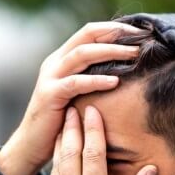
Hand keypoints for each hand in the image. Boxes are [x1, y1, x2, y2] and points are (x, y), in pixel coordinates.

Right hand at [0, 22, 142, 174]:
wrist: (32, 145)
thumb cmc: (60, 123)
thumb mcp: (77, 95)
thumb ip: (92, 79)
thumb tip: (126, 72)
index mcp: (62, 59)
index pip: (89, 33)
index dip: (114, 29)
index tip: (140, 33)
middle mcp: (55, 62)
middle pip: (87, 36)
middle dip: (116, 35)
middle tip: (142, 40)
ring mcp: (50, 77)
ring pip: (82, 54)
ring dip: (111, 52)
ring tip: (134, 55)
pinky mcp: (49, 95)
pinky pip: (76, 82)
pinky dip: (96, 80)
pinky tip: (115, 81)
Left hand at [45, 106, 157, 174]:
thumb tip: (151, 168)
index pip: (93, 154)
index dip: (93, 130)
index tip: (92, 111)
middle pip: (70, 154)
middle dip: (72, 129)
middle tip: (72, 108)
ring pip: (58, 167)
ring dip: (62, 144)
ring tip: (64, 125)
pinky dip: (58, 165)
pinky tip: (61, 155)